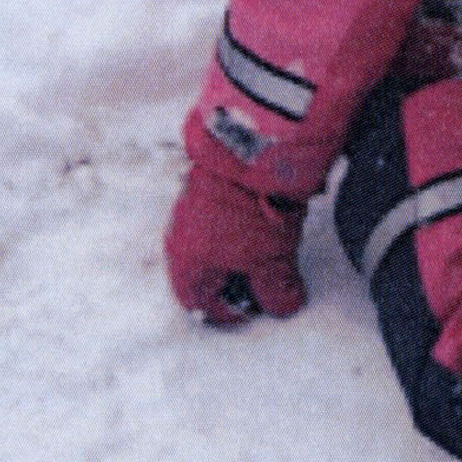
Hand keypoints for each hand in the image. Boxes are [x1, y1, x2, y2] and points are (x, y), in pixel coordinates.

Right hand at [165, 161, 307, 324]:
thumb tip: (282, 307)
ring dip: (233, 256)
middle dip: (232, 284)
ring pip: (207, 247)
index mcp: (187, 263)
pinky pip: (214, 222)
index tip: (256, 308)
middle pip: (201, 275)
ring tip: (266, 253)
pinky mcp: (202, 186)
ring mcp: (187, 209)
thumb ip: (276, 291)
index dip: (229, 313)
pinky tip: (259, 225)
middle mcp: (179, 237)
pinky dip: (233, 232)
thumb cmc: (255, 212)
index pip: (199, 304)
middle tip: (262, 283)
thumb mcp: (273, 260)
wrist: (253, 148)